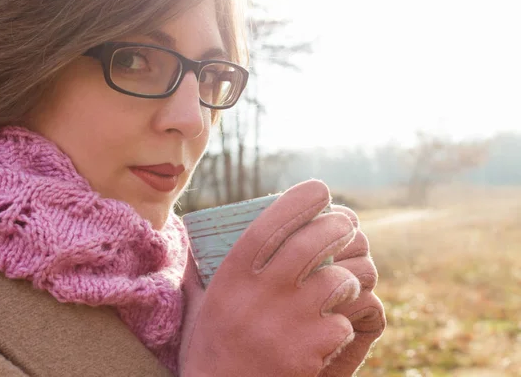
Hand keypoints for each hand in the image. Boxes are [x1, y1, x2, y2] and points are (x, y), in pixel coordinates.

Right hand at [179, 180, 376, 375]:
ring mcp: (287, 323)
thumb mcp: (196, 306)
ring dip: (349, 276)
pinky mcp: (308, 352)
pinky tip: (334, 327)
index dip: (300, 200)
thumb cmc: (209, 351)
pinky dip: (344, 322)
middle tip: (347, 225)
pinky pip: (343, 324)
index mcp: (232, 276)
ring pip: (338, 281)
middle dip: (339, 227)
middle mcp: (260, 293)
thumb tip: (192, 235)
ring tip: (347, 279)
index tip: (320, 190)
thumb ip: (196, 270)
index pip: (271, 223)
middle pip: (313, 243)